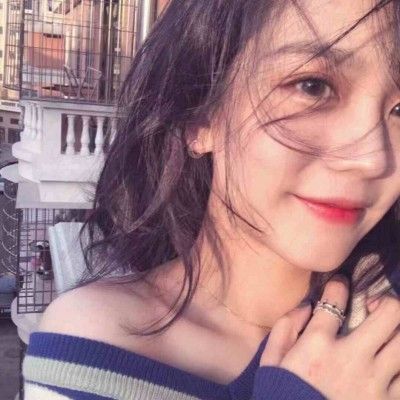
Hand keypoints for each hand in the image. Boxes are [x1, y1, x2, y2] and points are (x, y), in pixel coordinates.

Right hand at [260, 275, 399, 399]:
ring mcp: (374, 382)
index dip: (339, 285)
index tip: (340, 285)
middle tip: (375, 306)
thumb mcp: (271, 361)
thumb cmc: (282, 395)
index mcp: (317, 343)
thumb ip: (284, 328)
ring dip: (398, 332)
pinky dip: (399, 365)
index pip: (336, 299)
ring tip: (388, 334)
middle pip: (390, 314)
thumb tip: (304, 306)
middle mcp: (351, 356)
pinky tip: (390, 362)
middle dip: (386, 301)